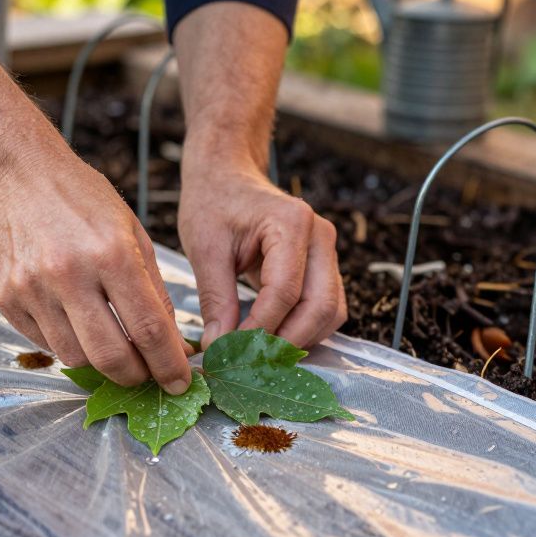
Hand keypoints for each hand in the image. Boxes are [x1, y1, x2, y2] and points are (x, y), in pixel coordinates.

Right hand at [0, 149, 193, 392]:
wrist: (14, 173)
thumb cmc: (80, 197)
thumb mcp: (131, 230)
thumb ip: (154, 288)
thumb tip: (174, 344)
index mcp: (110, 253)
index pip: (148, 330)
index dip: (169, 365)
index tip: (179, 383)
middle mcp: (68, 274)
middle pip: (110, 357)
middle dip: (136, 376)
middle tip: (147, 374)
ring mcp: (31, 289)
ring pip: (75, 357)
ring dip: (100, 362)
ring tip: (112, 344)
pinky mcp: (5, 298)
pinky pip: (45, 342)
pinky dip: (68, 343)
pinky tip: (76, 322)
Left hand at [178, 166, 346, 349]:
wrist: (226, 176)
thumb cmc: (213, 203)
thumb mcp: (205, 248)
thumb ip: (215, 299)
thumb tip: (219, 347)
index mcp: (291, 223)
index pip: (284, 291)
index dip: (260, 328)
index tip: (230, 350)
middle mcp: (319, 236)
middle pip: (321, 305)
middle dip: (287, 340)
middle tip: (250, 360)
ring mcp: (327, 251)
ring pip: (331, 311)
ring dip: (300, 338)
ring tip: (259, 351)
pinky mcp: (323, 265)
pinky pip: (326, 306)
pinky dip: (304, 328)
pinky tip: (272, 336)